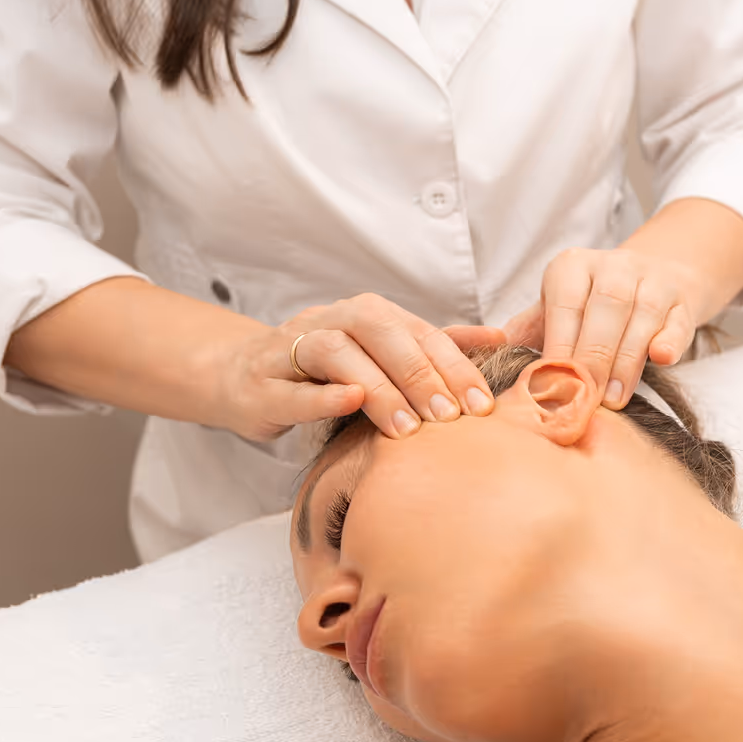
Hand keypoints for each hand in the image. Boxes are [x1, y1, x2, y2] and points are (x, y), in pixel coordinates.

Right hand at [215, 293, 505, 441]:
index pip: (420, 333)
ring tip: (407, 427)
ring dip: (377, 387)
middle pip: (382, 334)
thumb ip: (436, 347)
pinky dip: (320, 394)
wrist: (244, 377)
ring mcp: (292, 348)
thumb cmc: (325, 372)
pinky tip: (348, 402)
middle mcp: (333, 320)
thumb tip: (499, 337)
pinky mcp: (261, 382)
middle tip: (450, 418)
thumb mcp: (382, 357)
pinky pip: (291, 386)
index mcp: (369, 314)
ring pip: (337, 353)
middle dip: (421, 375)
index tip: (484, 406)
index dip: (454, 367)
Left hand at [503, 248, 707, 409]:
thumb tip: (490, 356)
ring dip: (626, 361)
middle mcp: (613, 266)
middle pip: (604, 310)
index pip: (565, 307)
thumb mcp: (559, 308)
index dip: (560, 347)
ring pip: (641, 316)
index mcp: (573, 267)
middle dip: (593, 358)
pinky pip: (677, 320)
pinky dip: (670, 339)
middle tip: (584, 399)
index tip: (554, 385)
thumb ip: (530, 329)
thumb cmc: (595, 303)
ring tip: (613, 398)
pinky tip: (661, 358)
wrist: (657, 274)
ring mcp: (653, 280)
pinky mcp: (683, 299)